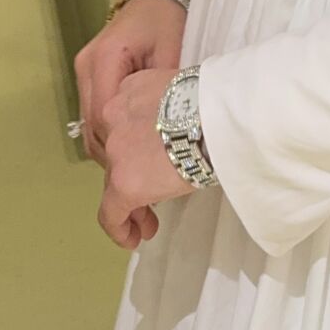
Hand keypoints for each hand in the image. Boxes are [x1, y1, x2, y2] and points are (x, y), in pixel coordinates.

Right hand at [74, 0, 186, 171]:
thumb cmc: (167, 22)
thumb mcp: (171, 55)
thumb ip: (160, 95)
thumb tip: (161, 138)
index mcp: (104, 59)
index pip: (102, 115)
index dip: (118, 146)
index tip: (139, 169)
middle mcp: (85, 66)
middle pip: (90, 125)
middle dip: (112, 155)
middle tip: (138, 179)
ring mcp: (83, 71)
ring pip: (88, 124)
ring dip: (108, 147)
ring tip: (134, 167)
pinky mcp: (88, 75)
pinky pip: (93, 114)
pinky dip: (107, 133)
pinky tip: (129, 147)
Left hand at [97, 65, 199, 249]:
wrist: (218, 115)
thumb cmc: (215, 100)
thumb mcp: (182, 91)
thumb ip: (166, 109)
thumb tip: (176, 132)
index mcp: (130, 89)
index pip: (123, 125)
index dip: (133, 149)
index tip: (147, 164)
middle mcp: (114, 116)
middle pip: (117, 154)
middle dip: (131, 177)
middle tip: (149, 200)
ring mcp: (116, 149)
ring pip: (114, 182)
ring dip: (129, 204)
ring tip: (146, 225)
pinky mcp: (123, 182)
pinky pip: (111, 212)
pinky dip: (119, 228)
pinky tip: (133, 239)